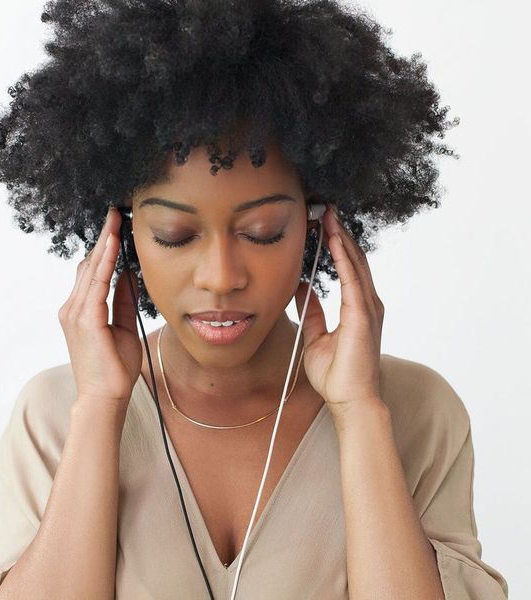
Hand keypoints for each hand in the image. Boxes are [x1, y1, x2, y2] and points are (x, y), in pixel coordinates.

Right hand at [58, 207, 141, 409]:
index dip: (104, 249)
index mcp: (82, 310)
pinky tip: (114, 244)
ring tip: (116, 220)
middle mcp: (73, 308)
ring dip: (104, 243)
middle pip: (88, 264)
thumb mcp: (124, 326)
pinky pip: (96, 283)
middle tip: (115, 213)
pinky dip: (104, 261)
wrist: (105, 397)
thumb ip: (124, 300)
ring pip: (91, 269)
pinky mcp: (85, 319)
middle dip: (103, 238)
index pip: (92, 271)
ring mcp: (76, 313)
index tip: (116, 228)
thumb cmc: (114, 367)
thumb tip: (130, 274)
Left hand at [295, 206, 384, 420]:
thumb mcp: (316, 335)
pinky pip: (351, 278)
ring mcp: (368, 307)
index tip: (323, 224)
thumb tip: (301, 288)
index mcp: (358, 307)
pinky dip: (343, 256)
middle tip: (326, 209)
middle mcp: (367, 303)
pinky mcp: (362, 314)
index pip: (348, 267)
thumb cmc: (337, 374)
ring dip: (341, 237)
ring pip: (355, 262)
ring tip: (328, 214)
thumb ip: (311, 311)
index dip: (337, 244)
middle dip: (339, 233)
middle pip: (353, 259)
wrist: (350, 400)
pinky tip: (333, 238)